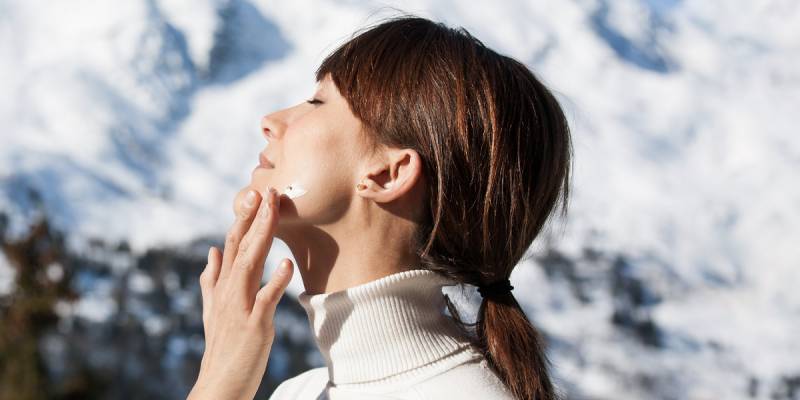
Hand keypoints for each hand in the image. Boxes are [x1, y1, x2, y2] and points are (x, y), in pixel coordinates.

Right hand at [188, 186, 293, 399]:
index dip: (243, 219)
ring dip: (262, 237)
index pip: (232, 245)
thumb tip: (210, 252)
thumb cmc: (222, 346)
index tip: (255, 194)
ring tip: (273, 213)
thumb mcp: (213, 310)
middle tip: (266, 191)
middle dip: (253, 218)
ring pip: (250, 265)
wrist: (219, 384)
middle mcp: (227, 292)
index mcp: (222, 286)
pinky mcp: (254, 326)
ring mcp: (239, 308)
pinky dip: (275, 282)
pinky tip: (286, 264)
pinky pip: (266, 300)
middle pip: (240, 248)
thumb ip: (211, 280)